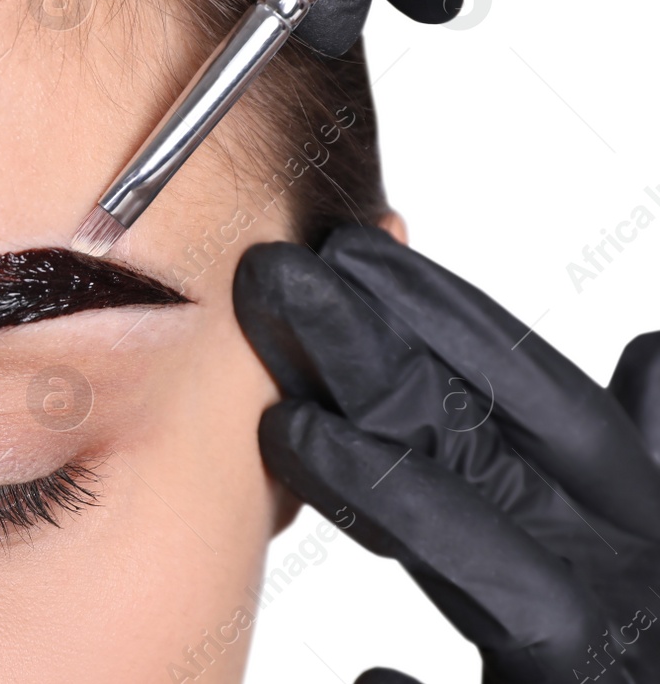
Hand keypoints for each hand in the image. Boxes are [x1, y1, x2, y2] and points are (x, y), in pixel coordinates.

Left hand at [232, 224, 659, 681]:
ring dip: (389, 496)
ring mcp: (606, 672)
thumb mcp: (653, 534)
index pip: (546, 403)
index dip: (451, 320)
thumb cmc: (644, 636)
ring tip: (288, 431)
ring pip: (491, 579)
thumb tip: (648, 349)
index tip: (346, 253)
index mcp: (644, 531)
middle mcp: (632, 587)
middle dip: (375, 362)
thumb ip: (652, 454)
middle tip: (274, 279)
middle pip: (484, 456)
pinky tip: (372, 676)